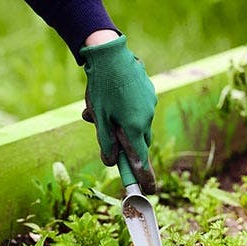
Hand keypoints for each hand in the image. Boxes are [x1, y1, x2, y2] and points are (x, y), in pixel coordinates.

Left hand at [80, 34, 157, 193]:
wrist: (109, 54)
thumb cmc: (101, 88)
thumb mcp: (99, 118)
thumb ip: (106, 142)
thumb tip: (111, 161)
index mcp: (134, 127)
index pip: (140, 159)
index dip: (144, 177)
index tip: (149, 191)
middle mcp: (147, 117)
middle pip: (139, 142)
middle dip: (127, 144)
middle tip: (107, 135)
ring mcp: (150, 103)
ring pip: (138, 124)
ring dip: (122, 124)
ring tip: (96, 110)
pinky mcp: (149, 92)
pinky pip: (139, 108)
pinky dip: (126, 109)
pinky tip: (109, 94)